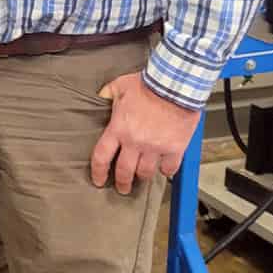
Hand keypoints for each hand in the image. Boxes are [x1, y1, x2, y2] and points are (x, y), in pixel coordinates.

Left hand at [90, 71, 200, 193]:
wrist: (174, 86)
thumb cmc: (147, 85)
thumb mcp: (119, 85)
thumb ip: (108, 93)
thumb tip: (100, 96)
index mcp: (118, 128)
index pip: (102, 156)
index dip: (98, 171)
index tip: (98, 180)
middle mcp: (135, 142)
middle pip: (124, 171)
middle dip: (122, 183)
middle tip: (122, 188)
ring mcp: (155, 148)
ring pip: (146, 172)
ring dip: (143, 176)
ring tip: (142, 176)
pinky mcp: (174, 149)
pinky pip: (169, 168)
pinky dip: (166, 171)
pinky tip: (164, 169)